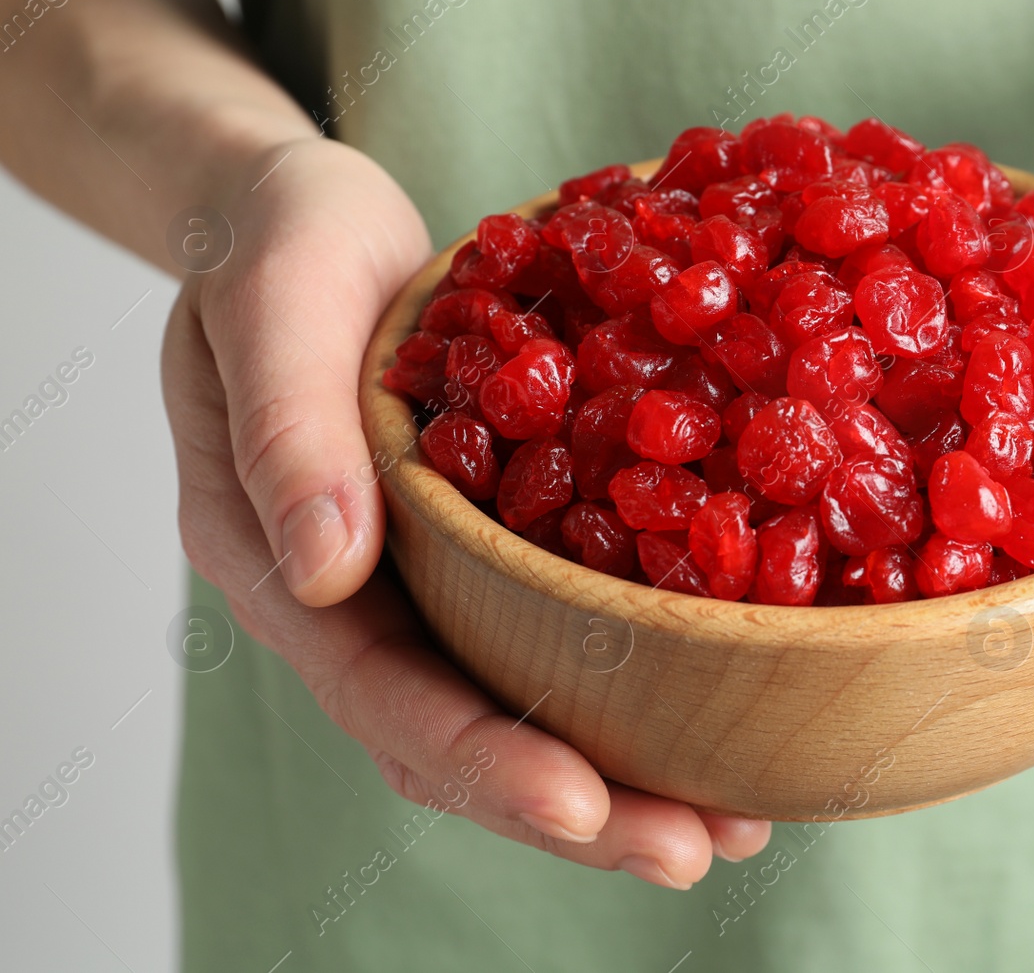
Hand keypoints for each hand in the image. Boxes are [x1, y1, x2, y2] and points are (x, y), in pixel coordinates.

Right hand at [161, 135, 769, 885]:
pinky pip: (553, 633)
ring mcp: (422, 581)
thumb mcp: (271, 301)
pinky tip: (723, 699)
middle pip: (460, 739)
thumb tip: (325, 574)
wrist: (304, 215)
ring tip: (732, 822)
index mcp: (281, 563)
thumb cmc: (276, 241)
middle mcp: (355, 600)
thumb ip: (287, 429)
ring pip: (514, 705)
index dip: (483, 760)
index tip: (586, 809)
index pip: (382, 694)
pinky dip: (631, 681)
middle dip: (578, 809)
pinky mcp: (485, 546)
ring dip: (619, 773)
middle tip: (698, 848)